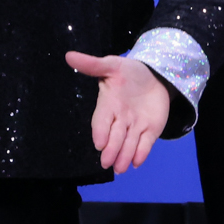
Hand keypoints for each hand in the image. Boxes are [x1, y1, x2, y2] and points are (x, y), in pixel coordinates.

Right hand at [65, 50, 173, 171]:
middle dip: (111, 150)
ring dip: (124, 156)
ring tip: (121, 168)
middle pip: (115, 137)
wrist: (154, 76)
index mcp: (108, 105)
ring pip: (129, 144)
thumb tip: (69, 56)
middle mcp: (120, 120)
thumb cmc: (130, 72)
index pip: (101, 121)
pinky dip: (141, 153)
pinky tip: (137, 161)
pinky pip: (145, 144)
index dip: (100, 131)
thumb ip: (93, 65)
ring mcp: (135, 126)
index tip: (99, 143)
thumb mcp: (113, 65)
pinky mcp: (150, 130)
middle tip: (107, 163)